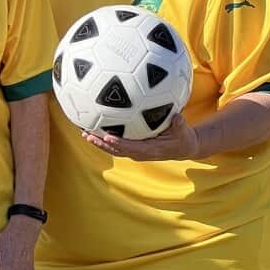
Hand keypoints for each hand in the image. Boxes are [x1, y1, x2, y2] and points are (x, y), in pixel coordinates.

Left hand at [82, 113, 199, 160]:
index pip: (131, 148)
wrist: (182, 148)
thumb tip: (176, 116)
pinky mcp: (132, 147)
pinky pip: (116, 144)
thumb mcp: (184, 131)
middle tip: (88, 134)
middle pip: (116, 150)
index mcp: (150, 150)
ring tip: (84, 133)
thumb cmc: (183, 138)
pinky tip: (94, 128)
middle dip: (101, 143)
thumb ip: (179, 124)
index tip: (107, 136)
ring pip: (113, 148)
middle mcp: (139, 153)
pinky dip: (104, 138)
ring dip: (98, 142)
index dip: (119, 143)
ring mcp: (134, 151)